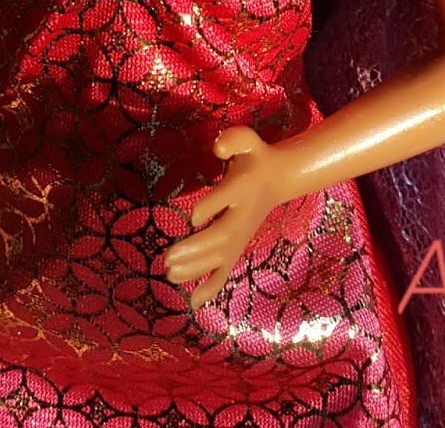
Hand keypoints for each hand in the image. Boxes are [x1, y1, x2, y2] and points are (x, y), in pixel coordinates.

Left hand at [162, 127, 292, 309]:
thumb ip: (233, 139)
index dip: (210, 207)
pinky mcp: (237, 248)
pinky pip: (225, 272)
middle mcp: (242, 216)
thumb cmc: (254, 158)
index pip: (227, 199)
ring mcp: (240, 236)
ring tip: (168, 273)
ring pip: (220, 258)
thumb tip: (216, 149)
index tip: (192, 216)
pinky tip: (192, 304)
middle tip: (167, 258)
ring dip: (195, 269)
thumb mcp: (248, 141)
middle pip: (221, 237)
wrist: (277, 180)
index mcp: (243, 187)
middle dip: (195, 249)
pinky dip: (210, 288)